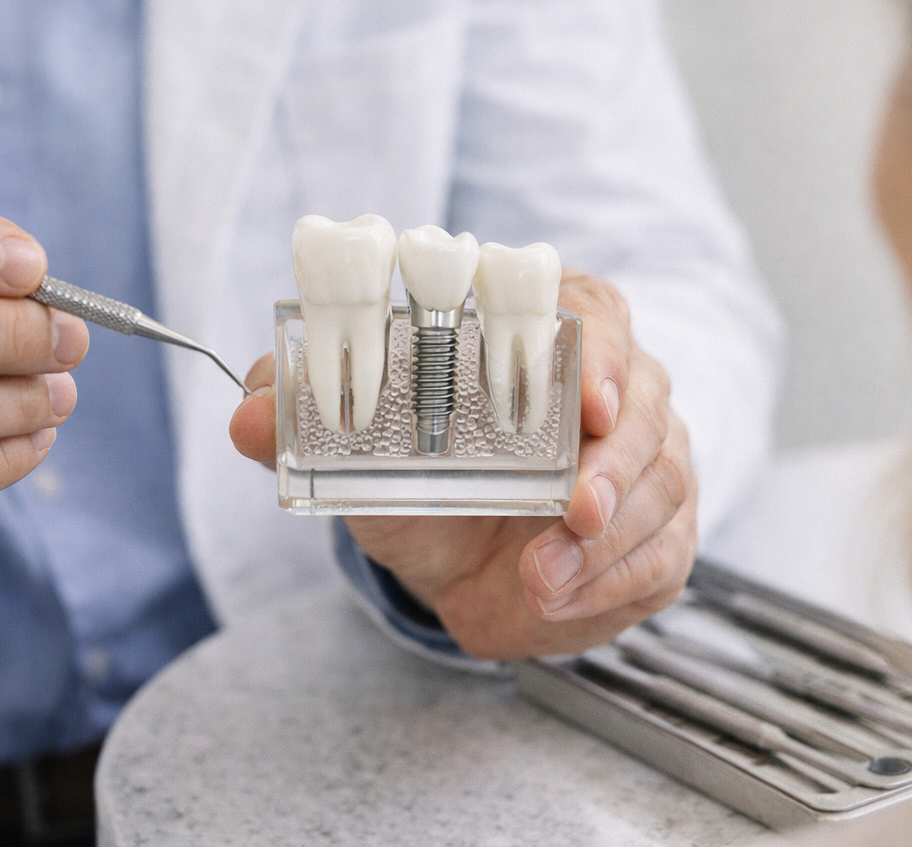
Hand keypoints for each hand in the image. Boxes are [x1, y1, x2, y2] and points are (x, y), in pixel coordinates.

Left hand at [230, 268, 696, 659]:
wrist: (459, 569)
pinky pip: (665, 551)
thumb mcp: (360, 450)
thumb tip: (246, 413)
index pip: (594, 313)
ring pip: (663, 480)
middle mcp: (613, 388)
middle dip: (614, 461)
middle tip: (573, 508)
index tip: (585, 398)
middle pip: (644, 400)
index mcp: (547, 337)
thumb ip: (303, 419)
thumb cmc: (424, 484)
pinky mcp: (663, 528)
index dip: (599, 349)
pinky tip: (561, 597)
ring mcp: (649, 457)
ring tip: (542, 577)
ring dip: (607, 537)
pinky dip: (613, 581)